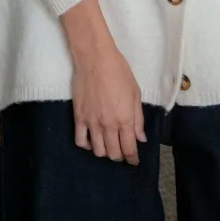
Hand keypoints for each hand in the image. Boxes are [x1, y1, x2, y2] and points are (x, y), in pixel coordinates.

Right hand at [71, 43, 146, 165]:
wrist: (95, 59)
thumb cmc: (119, 72)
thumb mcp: (135, 93)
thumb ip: (138, 118)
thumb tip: (140, 138)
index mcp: (125, 120)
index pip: (129, 149)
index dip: (132, 158)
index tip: (134, 161)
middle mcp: (108, 125)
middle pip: (113, 153)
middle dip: (119, 156)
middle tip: (122, 151)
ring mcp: (92, 123)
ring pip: (97, 151)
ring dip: (104, 152)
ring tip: (107, 146)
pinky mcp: (79, 117)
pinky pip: (80, 140)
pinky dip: (86, 145)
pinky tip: (91, 141)